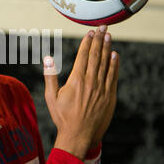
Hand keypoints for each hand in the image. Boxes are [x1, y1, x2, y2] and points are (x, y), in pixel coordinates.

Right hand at [43, 25, 118, 159]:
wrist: (79, 135)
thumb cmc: (62, 116)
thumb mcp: (51, 97)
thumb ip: (50, 76)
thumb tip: (47, 58)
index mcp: (76, 80)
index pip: (83, 56)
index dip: (87, 42)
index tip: (90, 32)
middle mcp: (90, 82)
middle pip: (96, 56)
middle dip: (99, 40)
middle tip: (102, 27)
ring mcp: (102, 89)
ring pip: (106, 64)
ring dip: (107, 48)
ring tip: (109, 36)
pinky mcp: (110, 96)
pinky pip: (113, 76)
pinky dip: (115, 65)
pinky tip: (115, 55)